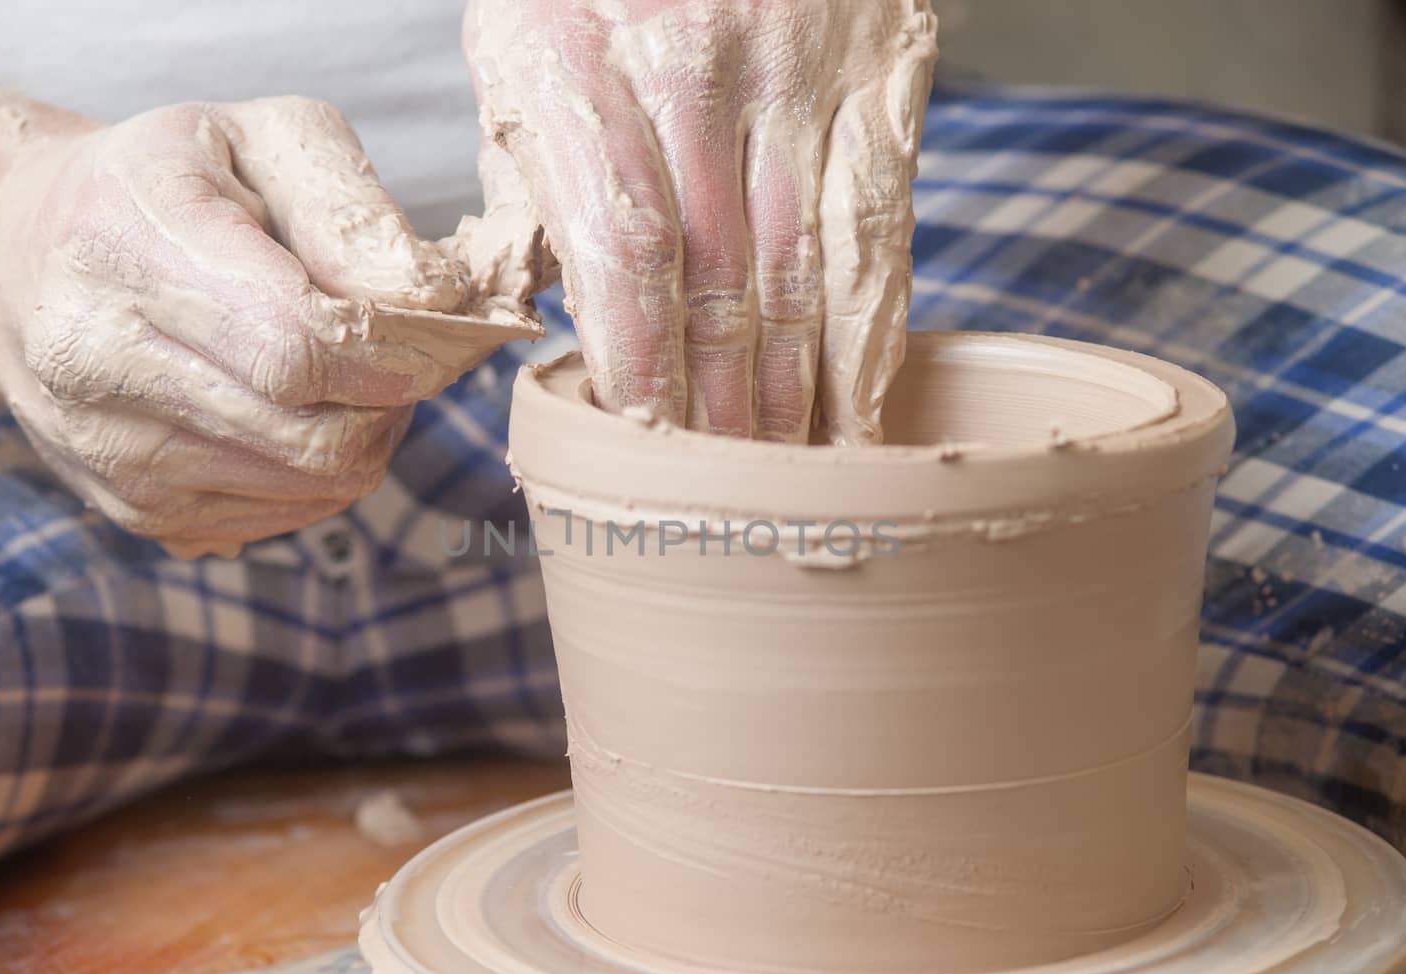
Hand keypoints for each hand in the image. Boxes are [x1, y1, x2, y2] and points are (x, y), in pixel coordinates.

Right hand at [0, 95, 537, 556]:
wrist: (22, 252)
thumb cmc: (169, 184)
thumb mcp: (264, 139)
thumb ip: (354, 213)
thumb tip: (437, 301)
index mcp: (125, 244)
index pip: (298, 345)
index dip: (392, 351)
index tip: (427, 329)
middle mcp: (94, 358)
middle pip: (316, 435)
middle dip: (391, 401)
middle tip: (398, 355)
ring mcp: (106, 448)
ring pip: (313, 488)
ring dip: (363, 437)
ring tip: (346, 376)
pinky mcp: (132, 510)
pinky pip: (284, 519)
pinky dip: (319, 474)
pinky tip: (296, 414)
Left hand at [463, 0, 936, 441]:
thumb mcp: (519, 52)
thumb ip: (534, 183)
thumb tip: (564, 323)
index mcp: (581, 53)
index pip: (625, 248)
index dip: (645, 365)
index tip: (648, 447)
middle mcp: (700, 54)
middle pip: (723, 274)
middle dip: (725, 402)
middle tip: (723, 488)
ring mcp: (806, 56)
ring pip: (809, 261)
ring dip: (802, 388)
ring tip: (795, 471)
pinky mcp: (886, 61)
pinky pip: (884, 219)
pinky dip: (873, 327)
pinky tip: (861, 398)